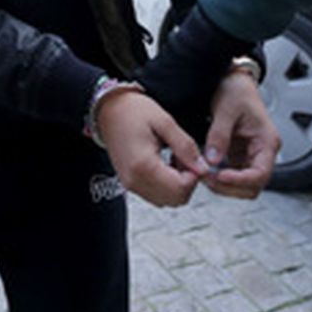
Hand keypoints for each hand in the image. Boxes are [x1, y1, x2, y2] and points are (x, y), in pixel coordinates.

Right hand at [98, 90, 206, 207]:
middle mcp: (135, 180)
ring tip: (174, 159)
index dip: (194, 175)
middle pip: (175, 199)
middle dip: (188, 182)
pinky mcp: (130, 184)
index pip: (181, 188)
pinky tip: (166, 164)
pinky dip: (167, 185)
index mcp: (144, 166)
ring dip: (178, 184)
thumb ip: (185, 146)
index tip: (194, 158)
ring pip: (167, 201)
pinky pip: (156, 195)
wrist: (109, 110)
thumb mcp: (165, 122)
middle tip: (186, 158)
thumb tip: (202, 167)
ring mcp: (131, 184)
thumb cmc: (133, 111)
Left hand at [202, 72, 277, 198]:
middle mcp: (263, 151)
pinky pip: (234, 176)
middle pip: (253, 185)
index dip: (240, 180)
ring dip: (224, 185)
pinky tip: (207, 170)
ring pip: (243, 185)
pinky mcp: (240, 156)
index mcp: (267, 140)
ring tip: (204, 174)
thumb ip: (219, 135)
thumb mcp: (226, 109)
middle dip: (229, 186)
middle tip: (207, 178)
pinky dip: (220, 178)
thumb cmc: (236, 90)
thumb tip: (212, 159)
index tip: (220, 176)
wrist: (234, 81)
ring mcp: (251, 155)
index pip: (260, 173)